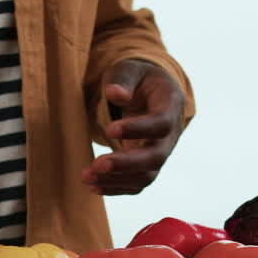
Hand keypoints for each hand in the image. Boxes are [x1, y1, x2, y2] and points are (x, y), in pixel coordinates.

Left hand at [82, 59, 185, 195]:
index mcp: (171, 106)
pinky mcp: (147, 165)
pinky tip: (93, 185)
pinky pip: (136, 184)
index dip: (138, 130)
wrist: (150, 93)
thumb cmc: (139, 79)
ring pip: (146, 176)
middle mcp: (171, 134)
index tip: (110, 129)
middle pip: (156, 157)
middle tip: (97, 164)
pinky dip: (115, 188)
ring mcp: (160, 152)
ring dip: (116, 180)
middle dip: (126, 164)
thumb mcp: (131, 70)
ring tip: (86, 176)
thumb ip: (123, 79)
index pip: (161, 124)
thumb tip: (116, 94)